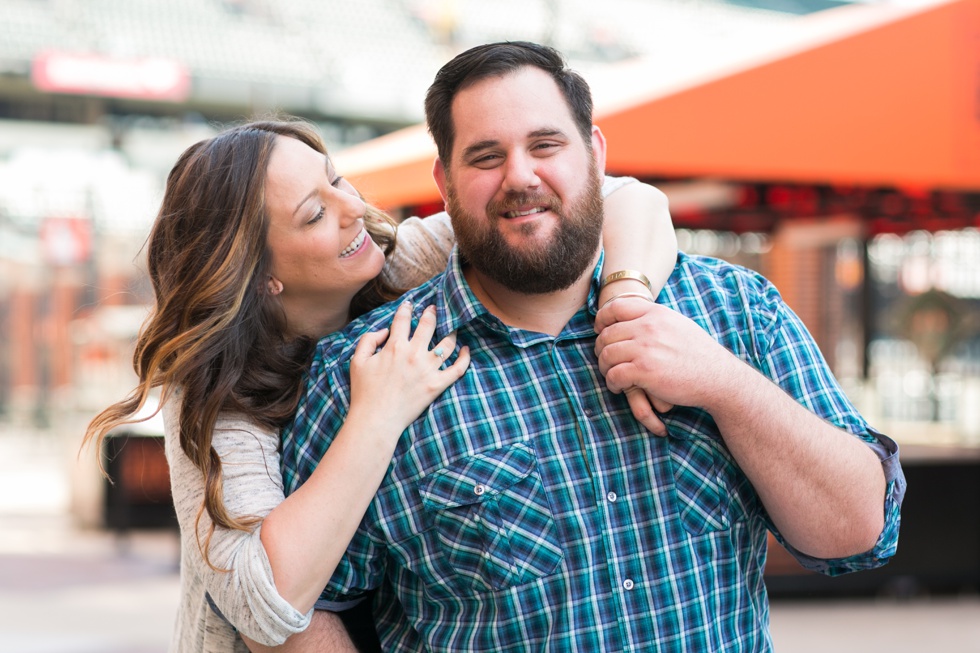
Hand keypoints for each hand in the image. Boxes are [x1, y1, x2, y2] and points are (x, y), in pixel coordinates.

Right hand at [349, 301, 468, 430]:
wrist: (376, 419)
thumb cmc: (364, 392)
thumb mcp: (357, 361)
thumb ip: (368, 340)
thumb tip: (384, 331)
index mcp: (394, 346)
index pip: (403, 319)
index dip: (407, 308)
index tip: (410, 304)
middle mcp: (414, 353)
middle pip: (428, 325)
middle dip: (431, 313)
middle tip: (433, 309)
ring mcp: (428, 369)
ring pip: (447, 343)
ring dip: (451, 332)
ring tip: (452, 328)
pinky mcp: (437, 385)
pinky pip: (458, 369)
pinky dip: (465, 358)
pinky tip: (466, 350)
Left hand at [595, 297, 737, 425]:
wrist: (718, 377)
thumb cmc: (698, 354)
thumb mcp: (677, 324)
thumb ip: (654, 319)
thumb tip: (632, 316)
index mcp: (655, 313)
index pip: (616, 307)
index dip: (602, 319)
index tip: (600, 330)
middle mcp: (648, 327)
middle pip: (607, 334)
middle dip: (601, 348)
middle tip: (605, 360)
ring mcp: (645, 349)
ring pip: (606, 355)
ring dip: (604, 367)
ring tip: (611, 375)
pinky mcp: (644, 371)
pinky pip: (614, 375)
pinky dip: (612, 383)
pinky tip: (619, 387)